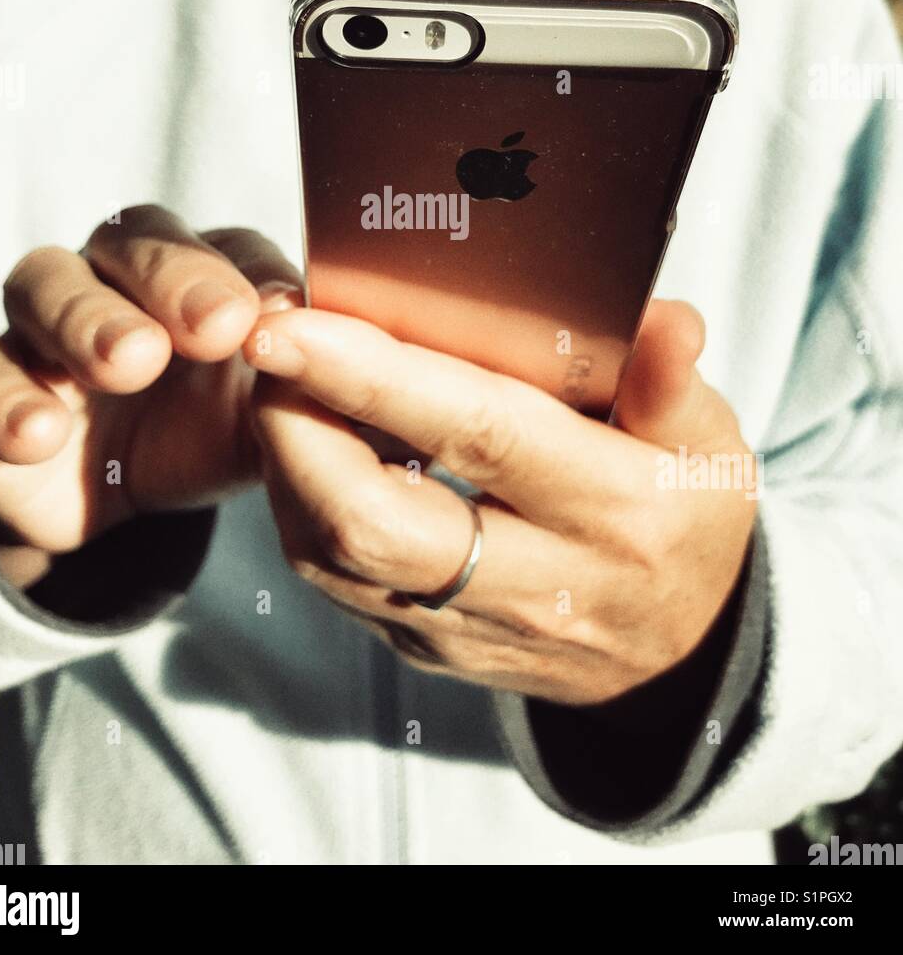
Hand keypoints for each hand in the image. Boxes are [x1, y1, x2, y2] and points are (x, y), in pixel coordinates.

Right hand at [0, 206, 300, 588]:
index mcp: (202, 274)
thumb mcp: (276, 415)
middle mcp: (120, 279)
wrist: (122, 500)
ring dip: (87, 318)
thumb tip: (385, 364)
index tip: (274, 314)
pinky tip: (41, 434)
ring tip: (127, 365)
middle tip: (212, 330)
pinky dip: (5, 397)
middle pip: (132, 241)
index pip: (225, 245)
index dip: (245, 272)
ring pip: (44, 283)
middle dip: (171, 278)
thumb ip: (320, 385)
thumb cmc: (214, 431)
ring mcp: (45, 326)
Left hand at [248, 299, 758, 704]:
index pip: (476, 434)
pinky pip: (339, 584)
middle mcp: (538, 583)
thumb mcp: (709, 444)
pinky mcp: (430, 651)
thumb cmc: (684, 517)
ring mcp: (474, 631)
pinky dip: (301, 507)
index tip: (293, 321)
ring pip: (336, 559)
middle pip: (372, 520)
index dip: (372, 375)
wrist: (682, 655)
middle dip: (293, 426)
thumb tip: (665, 320)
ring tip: (277, 379)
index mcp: (614, 511)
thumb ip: (672, 381)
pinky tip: (303, 445)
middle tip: (267, 342)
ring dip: (284, 463)